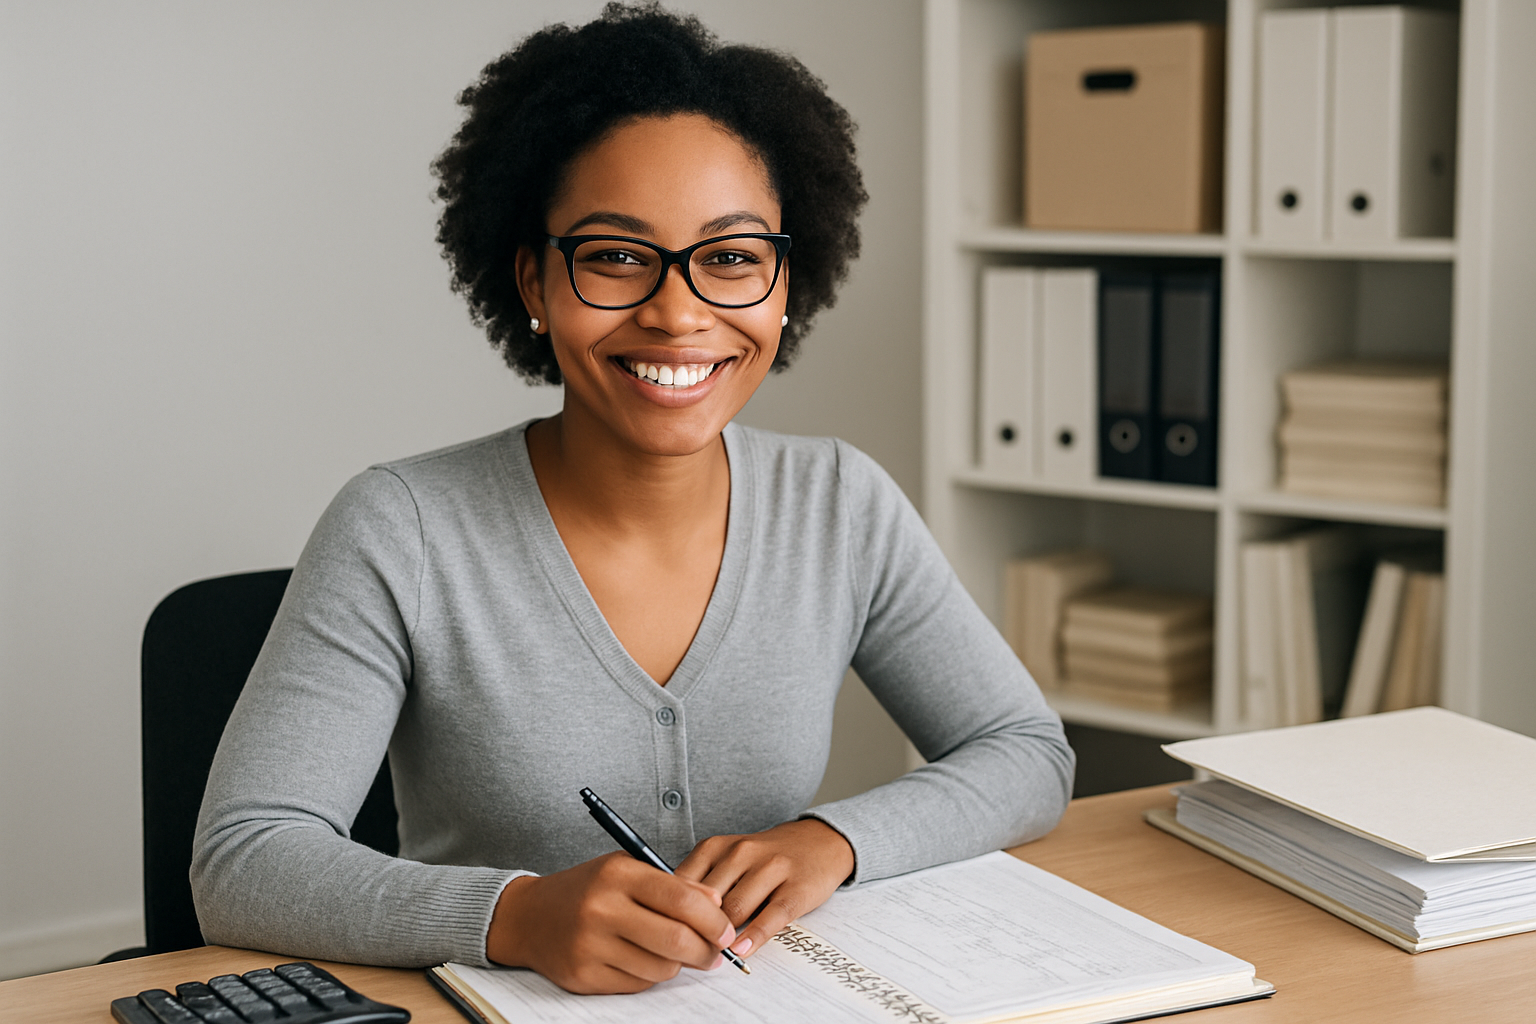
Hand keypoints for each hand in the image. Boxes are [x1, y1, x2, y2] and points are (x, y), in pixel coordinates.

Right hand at [485, 852, 736, 993]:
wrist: (527, 917)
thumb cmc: (586, 889)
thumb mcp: (626, 870)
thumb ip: (673, 885)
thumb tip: (716, 906)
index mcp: (618, 874)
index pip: (682, 899)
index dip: (714, 920)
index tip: (726, 930)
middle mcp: (602, 908)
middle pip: (676, 940)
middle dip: (706, 951)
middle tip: (714, 952)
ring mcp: (590, 945)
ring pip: (660, 968)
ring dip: (677, 964)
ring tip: (671, 951)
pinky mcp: (584, 976)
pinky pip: (637, 985)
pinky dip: (648, 975)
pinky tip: (640, 959)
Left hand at [675, 818, 854, 959]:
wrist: (819, 842)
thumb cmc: (764, 857)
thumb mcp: (726, 858)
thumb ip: (699, 884)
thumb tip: (668, 920)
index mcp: (717, 847)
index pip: (683, 884)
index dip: (671, 914)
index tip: (666, 936)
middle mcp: (742, 853)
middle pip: (708, 900)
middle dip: (696, 930)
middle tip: (687, 955)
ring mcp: (771, 868)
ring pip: (736, 909)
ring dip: (722, 937)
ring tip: (712, 957)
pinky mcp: (796, 888)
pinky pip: (771, 916)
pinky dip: (754, 937)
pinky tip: (743, 951)